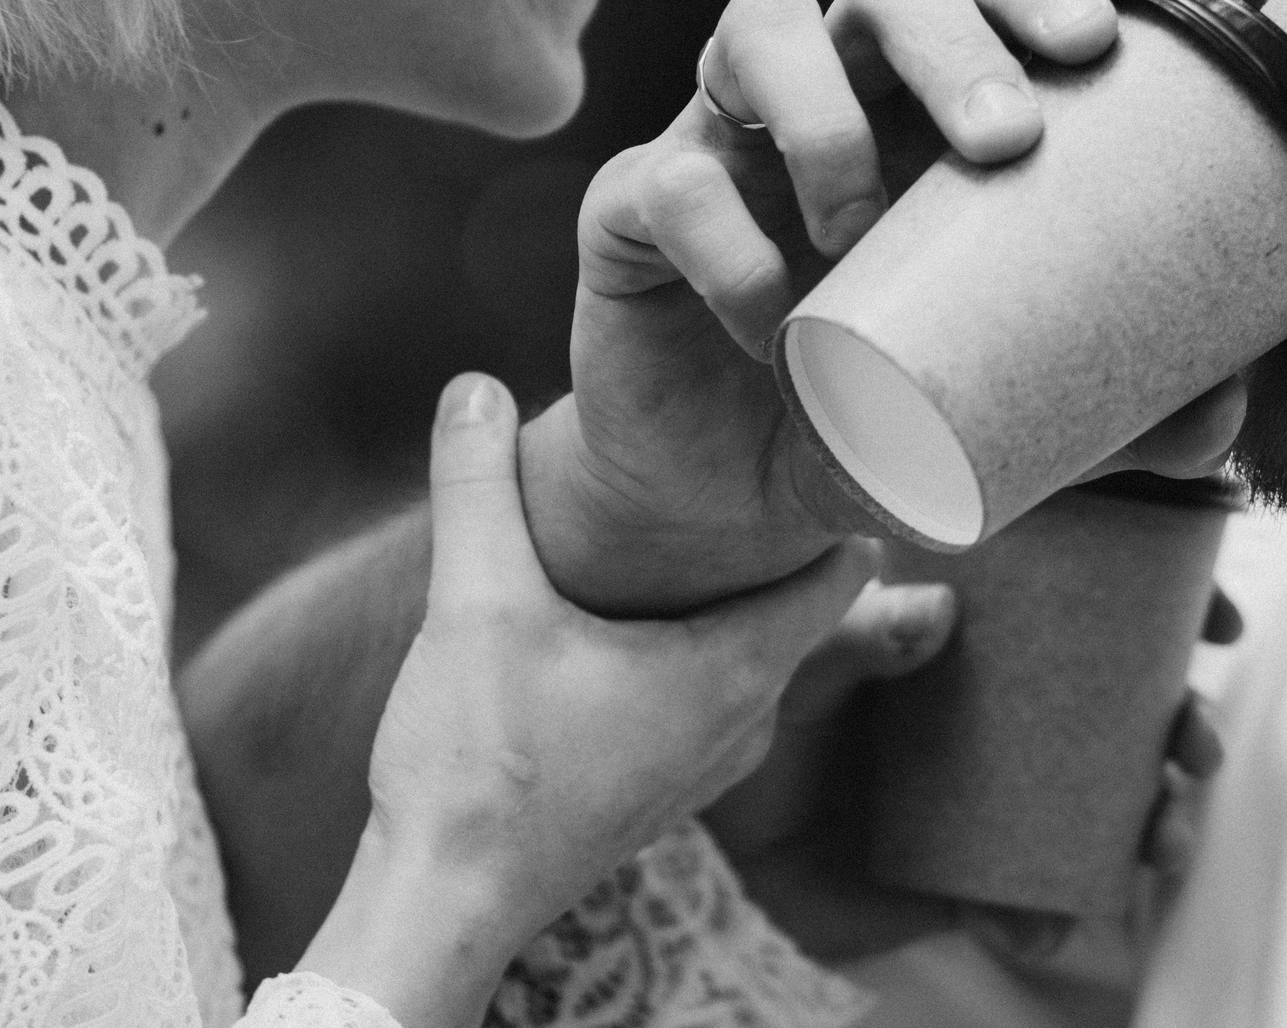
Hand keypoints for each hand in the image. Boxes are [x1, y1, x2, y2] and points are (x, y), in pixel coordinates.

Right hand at [301, 375, 878, 1027]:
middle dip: (775, 537)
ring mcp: (703, 766)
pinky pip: (707, 695)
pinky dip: (693, 646)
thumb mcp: (474, 602)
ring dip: (729, 596)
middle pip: (800, 608)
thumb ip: (478, 483)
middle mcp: (741, 724)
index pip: (842, 571)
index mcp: (731, 673)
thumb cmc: (478, 766)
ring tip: (694, 525)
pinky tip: (632, 618)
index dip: (842, 501)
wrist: (444, 901)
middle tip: (751, 455)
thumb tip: (473, 384)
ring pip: (750, 654)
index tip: (830, 438)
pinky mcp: (657, 787)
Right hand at [529, 0, 1243, 612]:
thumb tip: (1222, 418)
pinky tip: (767, 318)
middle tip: (1002, 138)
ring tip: (860, 221)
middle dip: (950, 34)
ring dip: (824, 105)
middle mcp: (835, 89)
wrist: (725, 498)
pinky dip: (724, 239)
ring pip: (760, 18)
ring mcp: (728, 133)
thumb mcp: (999, 407)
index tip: (1094, 50)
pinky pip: (668, 178)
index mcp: (930, 105)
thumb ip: (1107, 407)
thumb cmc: (873, 406)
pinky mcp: (634, 205)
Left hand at [709, 581, 1244, 970]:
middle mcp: (1008, 714)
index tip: (1223, 619)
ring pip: (1110, 812)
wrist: (702, 827)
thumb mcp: (798, 652)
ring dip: (1159, 828)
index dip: (1175, 608)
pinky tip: (1045, 923)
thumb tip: (942, 615)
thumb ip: (859, 630)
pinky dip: (1050, 918)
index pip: (1096, 607)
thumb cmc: (755, 705)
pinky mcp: (968, 877)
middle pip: (1131, 714)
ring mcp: (998, 798)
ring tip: (1163, 843)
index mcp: (984, 637)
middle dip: (1189, 730)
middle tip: (1197, 746)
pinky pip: (1032, 904)